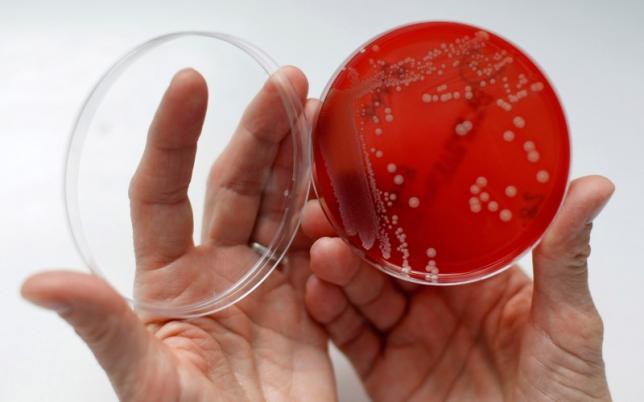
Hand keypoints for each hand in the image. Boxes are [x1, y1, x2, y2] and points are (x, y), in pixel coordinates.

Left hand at [22, 67, 336, 400]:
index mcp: (168, 281)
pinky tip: (341, 177)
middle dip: (258, 131)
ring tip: (315, 108)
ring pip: (278, 203)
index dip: (174, 136)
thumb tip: (40, 283)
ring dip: (296, 156)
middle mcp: (215, 270)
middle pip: (234, 185)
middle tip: (285, 84)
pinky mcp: (306, 300)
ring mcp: (264, 282)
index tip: (191, 86)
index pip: (162, 192)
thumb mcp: (146, 383)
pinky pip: (318, 242)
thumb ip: (105, 327)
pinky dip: (330, 210)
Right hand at [303, 176, 613, 401]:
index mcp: (478, 279)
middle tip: (327, 211)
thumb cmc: (568, 397)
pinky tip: (318, 294)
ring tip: (323, 251)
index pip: (430, 231)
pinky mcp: (387, 374)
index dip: (398, 206)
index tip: (370, 178)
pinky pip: (353, 340)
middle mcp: (438, 302)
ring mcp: (410, 337)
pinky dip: (332, 317)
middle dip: (354, 233)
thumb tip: (593, 186)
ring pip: (363, 295)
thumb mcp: (568, 322)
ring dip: (338, 270)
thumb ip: (565, 257)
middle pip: (386, 259)